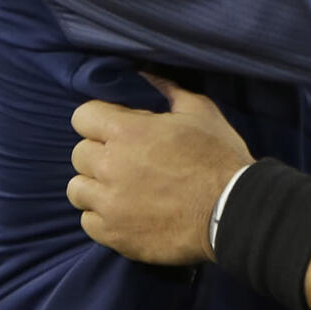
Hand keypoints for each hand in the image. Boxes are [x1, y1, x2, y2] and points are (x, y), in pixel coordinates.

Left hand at [67, 75, 253, 264]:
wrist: (233, 210)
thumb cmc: (219, 157)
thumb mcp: (201, 112)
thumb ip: (168, 91)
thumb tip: (146, 75)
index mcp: (127, 132)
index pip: (83, 116)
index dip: (100, 119)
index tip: (117, 127)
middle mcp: (109, 166)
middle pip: (79, 154)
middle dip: (100, 152)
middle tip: (128, 158)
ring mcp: (109, 204)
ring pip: (77, 189)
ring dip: (96, 185)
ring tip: (122, 187)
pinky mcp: (114, 234)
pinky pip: (88, 221)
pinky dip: (103, 215)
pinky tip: (127, 211)